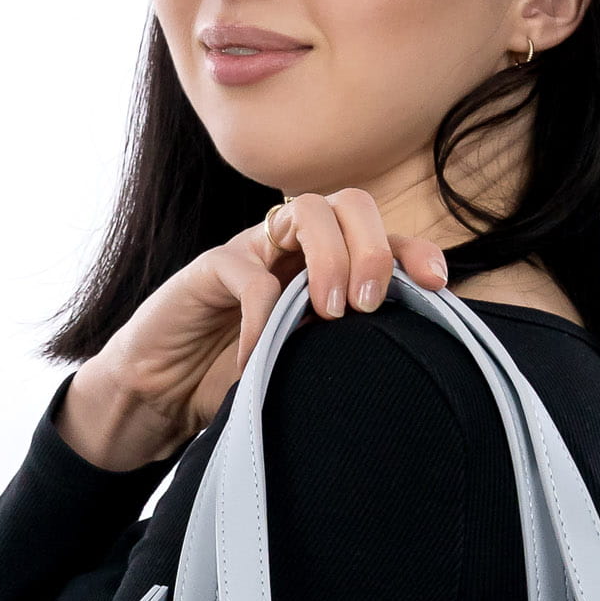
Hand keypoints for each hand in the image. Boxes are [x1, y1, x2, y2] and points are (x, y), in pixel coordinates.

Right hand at [56, 190, 449, 471]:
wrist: (161, 397)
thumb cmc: (239, 380)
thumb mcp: (308, 367)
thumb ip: (348, 352)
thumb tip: (415, 363)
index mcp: (325, 264)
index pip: (380, 235)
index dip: (414, 249)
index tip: (437, 284)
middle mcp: (291, 247)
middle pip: (349, 203)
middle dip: (373, 247)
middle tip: (369, 305)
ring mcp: (251, 251)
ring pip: (303, 212)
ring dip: (329, 258)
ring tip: (331, 314)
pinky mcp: (208, 270)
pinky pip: (249, 273)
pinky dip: (265, 315)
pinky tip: (261, 355)